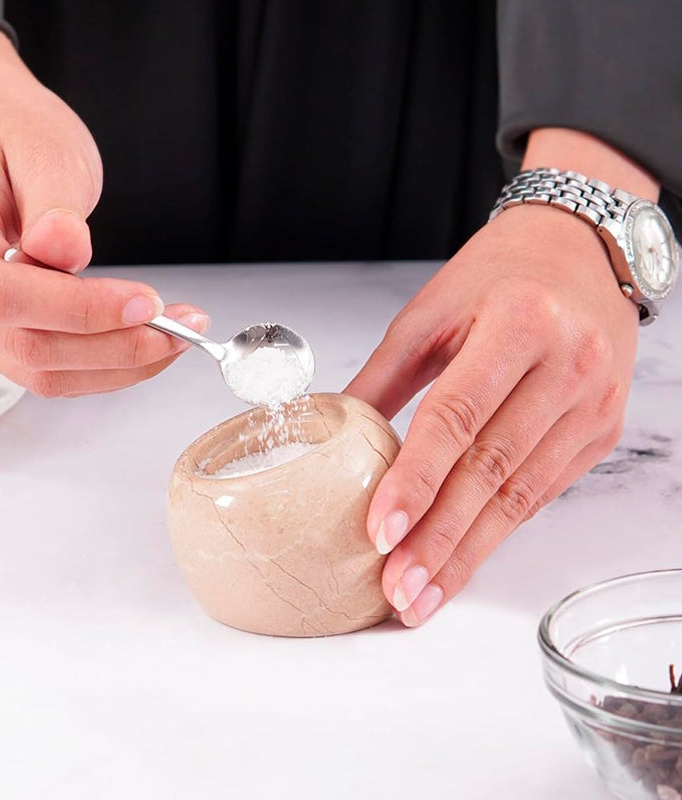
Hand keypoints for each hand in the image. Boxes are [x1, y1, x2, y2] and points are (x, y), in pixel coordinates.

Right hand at [0, 26, 206, 396]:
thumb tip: (66, 249)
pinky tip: (148, 344)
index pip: (3, 293)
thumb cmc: (18, 137)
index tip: (147, 303)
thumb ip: (54, 202)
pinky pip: (51, 371)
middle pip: (27, 344)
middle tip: (182, 328)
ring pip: (42, 372)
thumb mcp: (45, 148)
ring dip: (120, 365)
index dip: (80, 310)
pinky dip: (107, 366)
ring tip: (178, 336)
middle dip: (116, 346)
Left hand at [345, 204, 638, 625]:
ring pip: (520, 495)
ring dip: (468, 551)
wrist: (578, 252)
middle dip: (440, 539)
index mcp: (520, 323)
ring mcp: (592, 404)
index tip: (381, 532)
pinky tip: (464, 558)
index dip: (416, 480)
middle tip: (397, 590)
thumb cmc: (498, 274)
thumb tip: (332, 433)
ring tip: (423, 594)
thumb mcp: (430, 313)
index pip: (458, 417)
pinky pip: (542, 491)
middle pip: (492, 470)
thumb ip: (383, 378)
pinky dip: (499, 530)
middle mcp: (568, 366)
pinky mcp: (600, 430)